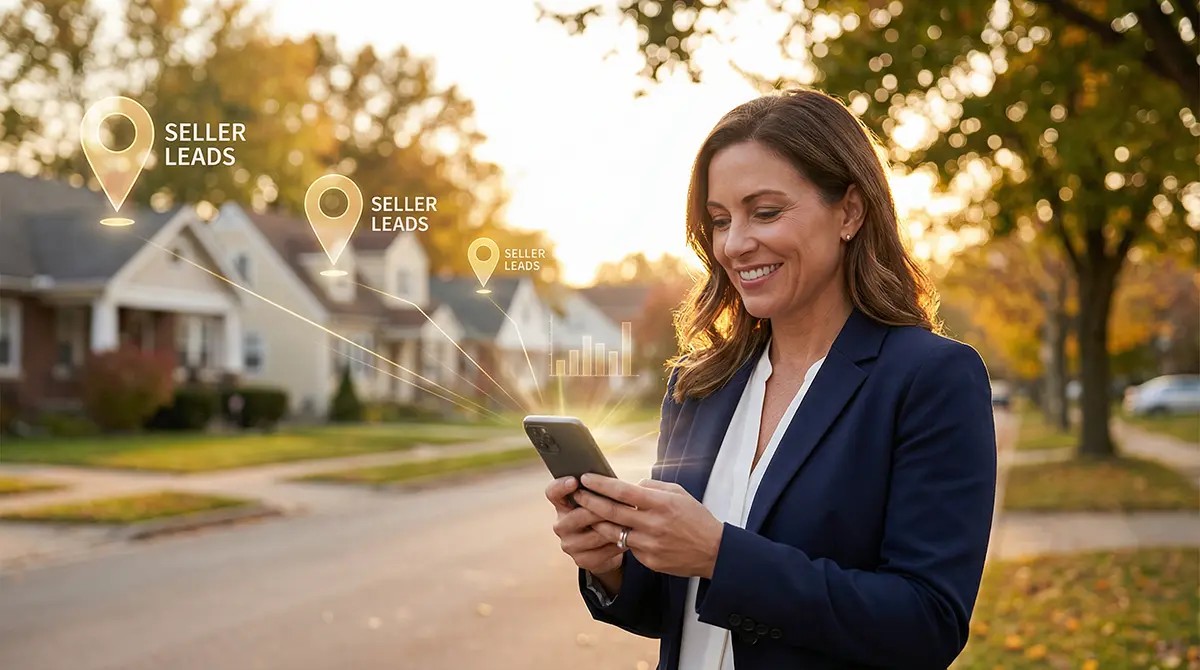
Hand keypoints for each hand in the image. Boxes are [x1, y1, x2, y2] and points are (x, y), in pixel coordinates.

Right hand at [546, 476, 625, 576]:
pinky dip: (619, 543)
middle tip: (621, 504)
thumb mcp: (597, 501)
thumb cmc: (602, 515)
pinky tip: (630, 537)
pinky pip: (604, 551)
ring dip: (615, 527)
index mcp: (562, 505)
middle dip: (601, 509)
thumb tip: (612, 480)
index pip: (553, 492)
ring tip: (631, 521)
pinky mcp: (582, 560)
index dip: (561, 486)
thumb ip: (599, 491)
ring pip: (595, 534)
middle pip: (578, 515)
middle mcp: (561, 525)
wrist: (604, 548)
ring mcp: (569, 544)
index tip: (574, 480)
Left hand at [573, 474, 723, 578]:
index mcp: (661, 503)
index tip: (586, 477)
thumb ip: (652, 487)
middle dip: (589, 502)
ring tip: (586, 513)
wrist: (714, 551)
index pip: (623, 491)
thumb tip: (630, 486)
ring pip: (614, 532)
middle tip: (577, 494)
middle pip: (611, 512)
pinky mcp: (648, 561)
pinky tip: (613, 530)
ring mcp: (649, 544)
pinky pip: (628, 546)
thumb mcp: (679, 493)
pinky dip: (620, 538)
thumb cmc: (696, 518)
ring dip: (597, 522)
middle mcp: (653, 524)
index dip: (601, 484)